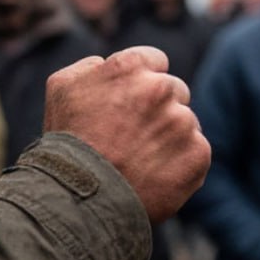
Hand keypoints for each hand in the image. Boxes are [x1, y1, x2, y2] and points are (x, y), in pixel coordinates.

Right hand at [44, 46, 209, 220]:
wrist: (81, 197)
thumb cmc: (67, 142)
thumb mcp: (62, 88)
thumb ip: (91, 66)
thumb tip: (106, 63)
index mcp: (130, 66)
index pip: (155, 61)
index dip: (142, 82)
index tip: (132, 103)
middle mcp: (160, 88)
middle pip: (174, 90)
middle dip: (159, 108)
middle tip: (134, 135)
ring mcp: (182, 122)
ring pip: (186, 122)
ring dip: (170, 135)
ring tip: (141, 159)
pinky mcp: (197, 154)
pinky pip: (197, 151)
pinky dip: (181, 162)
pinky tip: (155, 174)